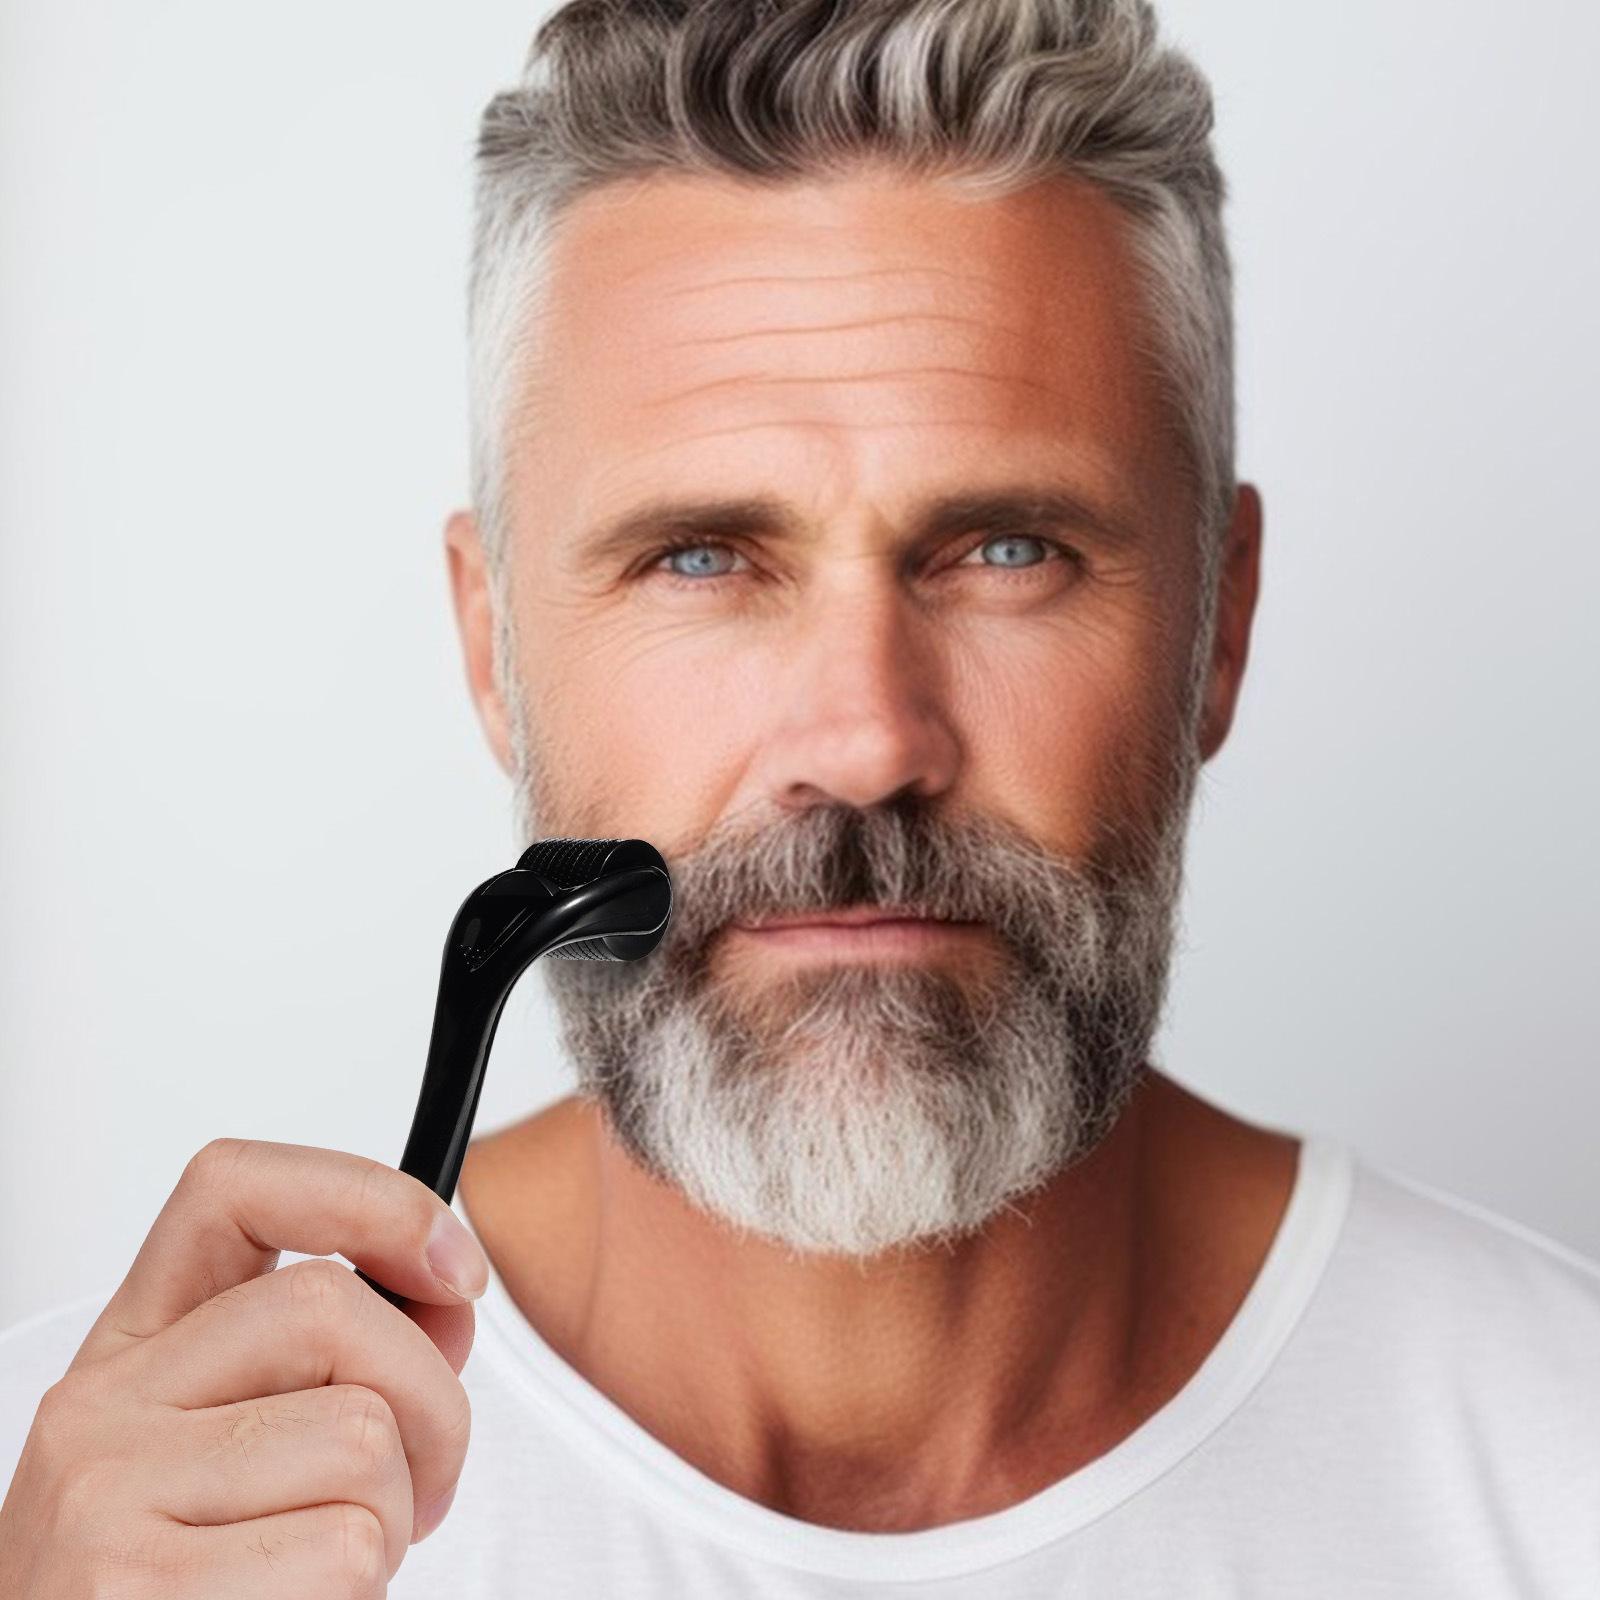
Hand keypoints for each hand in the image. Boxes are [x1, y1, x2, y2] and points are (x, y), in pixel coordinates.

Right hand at [0, 1138, 488, 1596]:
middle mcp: (101, 1405)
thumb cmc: (187, 1589)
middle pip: (330, 1309)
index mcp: (136, 1350)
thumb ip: (342, 1364)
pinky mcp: (133, 1588)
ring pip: (361, 1439)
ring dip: (396, 1519)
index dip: (369, 1198)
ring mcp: (105, 1493)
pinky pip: (341, 1550)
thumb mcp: (244, 1451)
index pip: (235, 1188)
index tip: (453, 1263)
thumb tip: (448, 1302)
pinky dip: (363, 1593)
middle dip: (431, 1402)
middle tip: (424, 1487)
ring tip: (337, 1569)